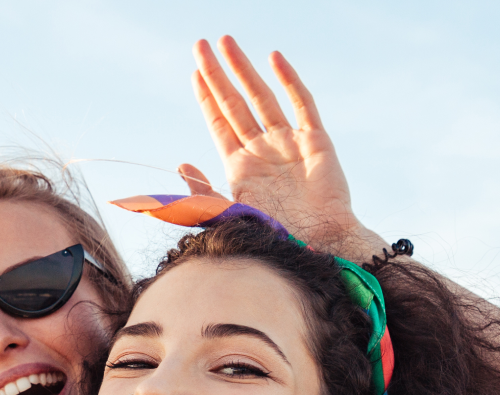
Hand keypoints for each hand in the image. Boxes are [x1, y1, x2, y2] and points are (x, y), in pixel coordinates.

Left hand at [184, 36, 385, 259]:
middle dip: (217, 74)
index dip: (206, 97)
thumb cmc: (277, 238)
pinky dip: (288, 80)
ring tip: (226, 43)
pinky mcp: (316, 141)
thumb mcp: (231, 215)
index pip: (218, 122)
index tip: (194, 72)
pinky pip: (301, 103)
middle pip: (235, 103)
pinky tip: (274, 59)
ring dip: (244, 69)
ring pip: (262, 96)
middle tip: (200, 45)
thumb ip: (204, 192)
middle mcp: (263, 149)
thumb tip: (180, 164)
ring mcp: (288, 143)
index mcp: (240, 166)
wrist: (319, 247)